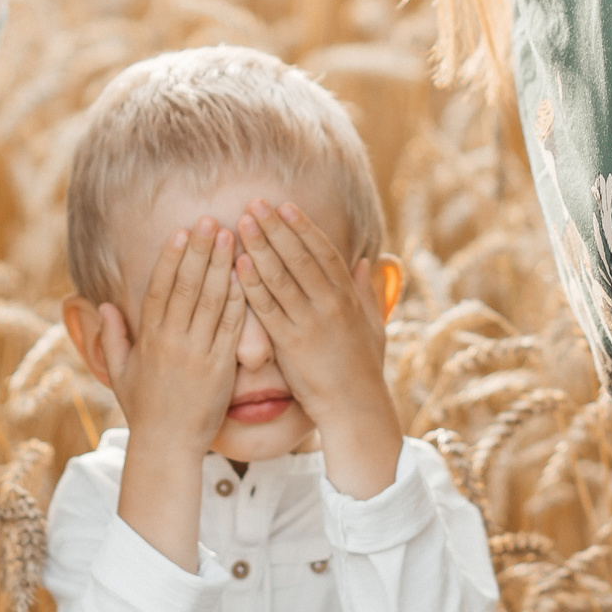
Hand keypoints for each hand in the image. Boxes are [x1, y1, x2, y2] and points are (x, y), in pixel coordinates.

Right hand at [97, 221, 247, 457]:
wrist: (167, 447)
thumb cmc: (144, 411)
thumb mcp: (119, 374)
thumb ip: (112, 339)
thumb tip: (104, 306)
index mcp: (149, 340)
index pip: (160, 289)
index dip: (171, 258)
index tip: (181, 232)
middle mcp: (172, 342)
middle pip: (187, 287)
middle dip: (199, 251)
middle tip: (210, 220)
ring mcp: (198, 354)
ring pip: (211, 301)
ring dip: (221, 266)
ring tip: (231, 237)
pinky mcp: (220, 368)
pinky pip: (231, 328)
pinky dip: (238, 300)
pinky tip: (246, 277)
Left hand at [234, 201, 401, 494]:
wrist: (357, 408)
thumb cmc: (363, 369)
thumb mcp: (374, 325)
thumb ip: (368, 292)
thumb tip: (365, 261)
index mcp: (348, 298)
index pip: (323, 252)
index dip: (303, 227)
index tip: (285, 206)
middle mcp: (330, 305)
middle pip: (299, 258)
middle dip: (276, 228)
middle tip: (255, 203)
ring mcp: (310, 324)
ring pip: (282, 277)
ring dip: (260, 247)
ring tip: (242, 223)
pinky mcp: (292, 345)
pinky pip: (269, 309)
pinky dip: (253, 285)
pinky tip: (237, 265)